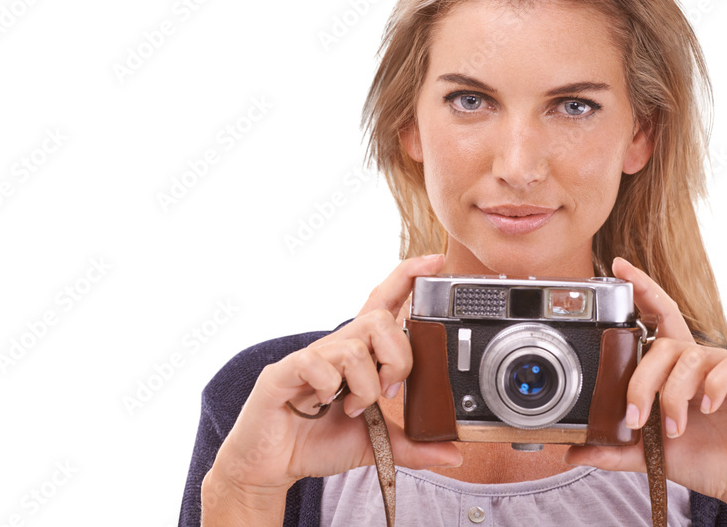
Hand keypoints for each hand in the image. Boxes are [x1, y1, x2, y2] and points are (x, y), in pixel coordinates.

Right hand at [201, 254, 460, 520]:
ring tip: (352, 407)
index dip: (407, 277)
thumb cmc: (318, 441)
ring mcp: (311, 357)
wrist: (273, 465)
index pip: (384, 302)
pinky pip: (317, 363)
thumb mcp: (376, 444)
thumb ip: (413, 445)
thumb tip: (453, 454)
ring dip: (364, 386)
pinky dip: (329, 388)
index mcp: (359, 354)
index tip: (435, 261)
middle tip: (389, 391)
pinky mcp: (285, 372)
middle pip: (379, 320)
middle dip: (397, 359)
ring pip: (354, 348)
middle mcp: (337, 347)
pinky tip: (324, 403)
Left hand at [564, 258, 726, 524]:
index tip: (617, 268)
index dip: (641, 291)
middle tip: (635, 416)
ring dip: (674, 394)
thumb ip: (616, 450)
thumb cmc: (712, 463)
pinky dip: (715, 384)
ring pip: (693, 358)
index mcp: (681, 370)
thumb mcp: (655, 456)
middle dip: (643, 380)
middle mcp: (707, 361)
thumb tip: (573, 452)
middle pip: (665, 345)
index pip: (659, 319)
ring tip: (674, 427)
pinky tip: (708, 407)